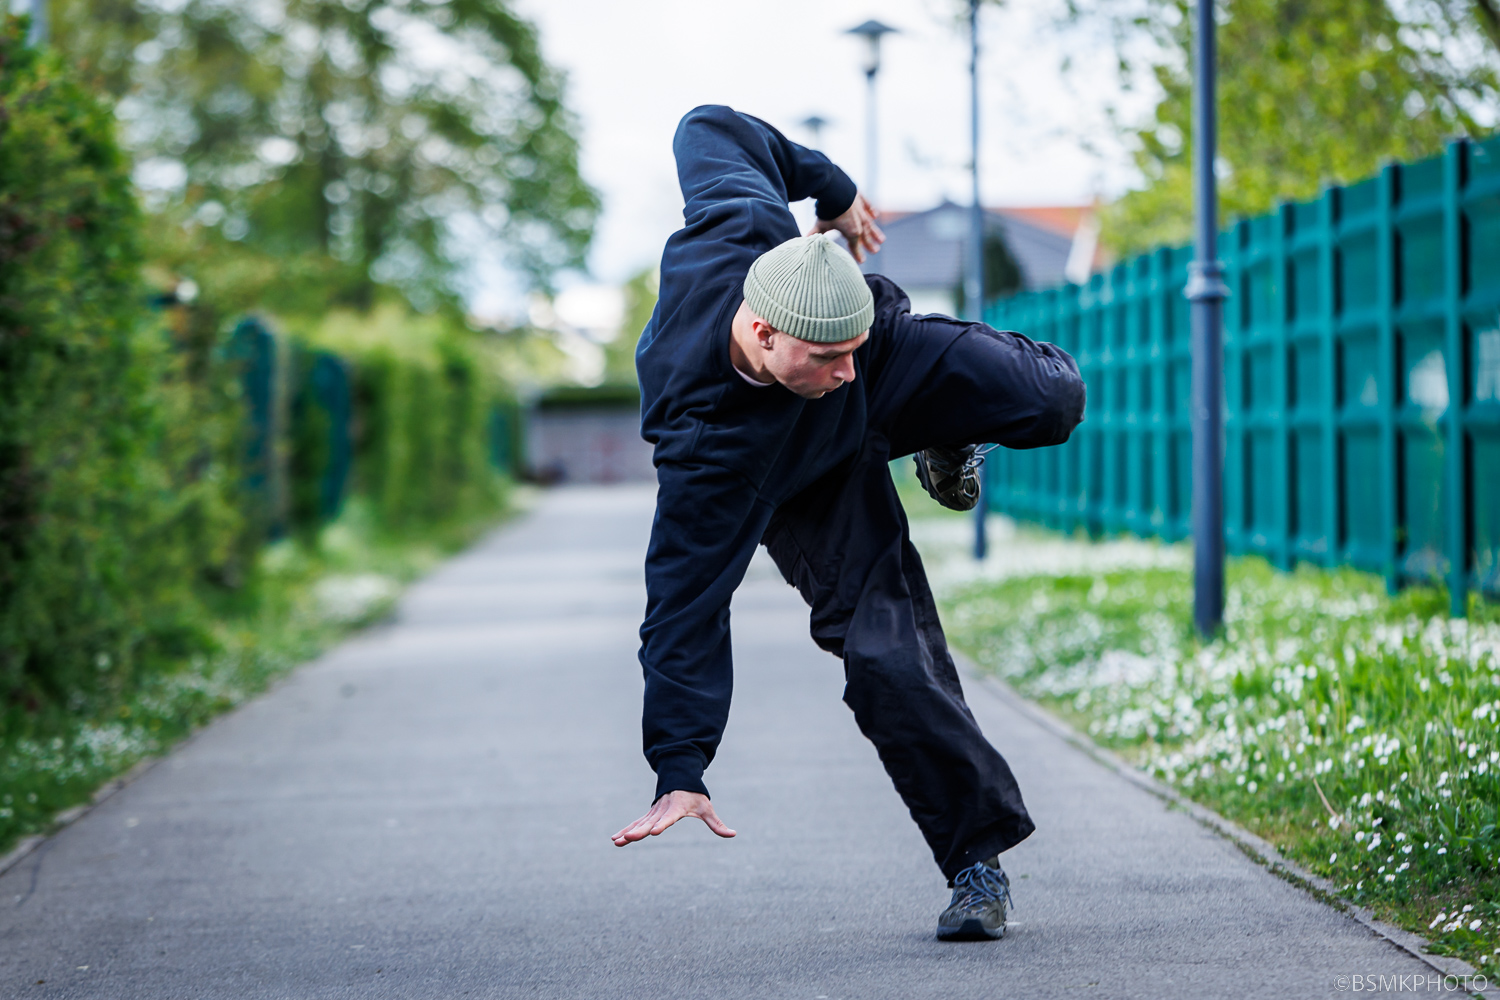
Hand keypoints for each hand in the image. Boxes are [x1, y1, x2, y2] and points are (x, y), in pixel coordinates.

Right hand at [611, 790, 735, 845]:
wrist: (679, 777)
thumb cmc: (694, 794)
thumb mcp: (706, 808)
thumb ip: (717, 824)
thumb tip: (733, 834)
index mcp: (676, 808)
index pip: (668, 818)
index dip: (662, 824)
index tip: (655, 832)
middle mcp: (662, 809)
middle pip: (649, 822)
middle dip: (638, 831)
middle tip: (628, 839)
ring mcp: (653, 812)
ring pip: (639, 823)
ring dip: (627, 832)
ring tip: (617, 842)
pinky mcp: (649, 815)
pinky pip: (636, 823)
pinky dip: (626, 830)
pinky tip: (616, 839)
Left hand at [809, 192, 884, 263]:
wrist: (835, 189)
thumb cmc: (828, 210)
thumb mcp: (821, 224)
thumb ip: (815, 234)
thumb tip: (804, 241)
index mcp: (852, 232)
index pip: (856, 246)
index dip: (858, 255)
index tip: (861, 262)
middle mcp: (860, 223)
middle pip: (866, 237)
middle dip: (870, 245)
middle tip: (875, 251)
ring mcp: (862, 211)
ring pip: (871, 224)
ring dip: (875, 232)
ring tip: (881, 240)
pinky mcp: (862, 200)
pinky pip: (868, 207)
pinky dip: (871, 211)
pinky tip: (875, 215)